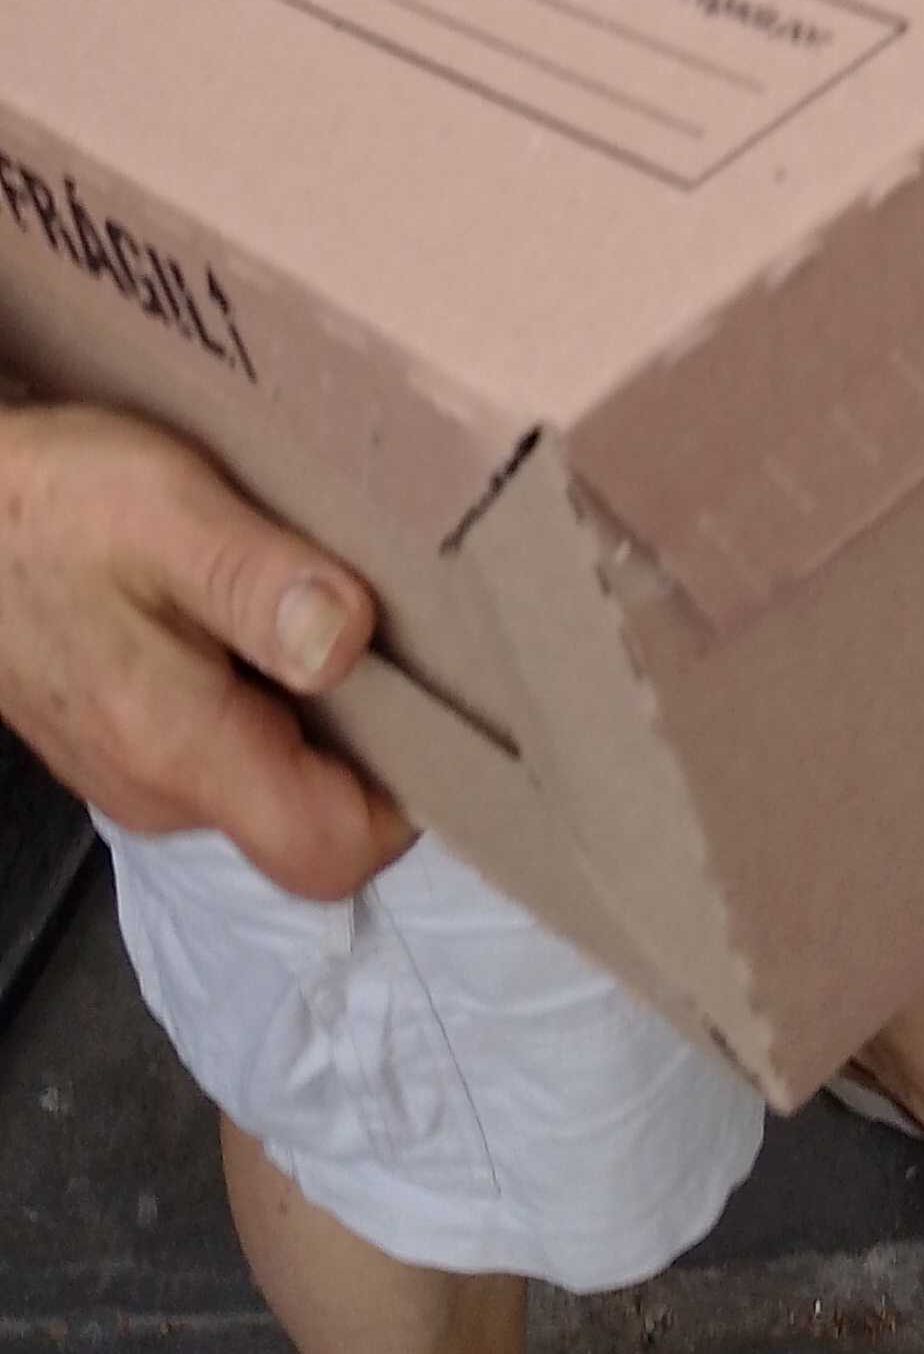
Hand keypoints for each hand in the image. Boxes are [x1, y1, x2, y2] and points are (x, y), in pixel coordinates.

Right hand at [0, 399, 413, 898]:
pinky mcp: (122, 740)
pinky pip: (221, 749)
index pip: (330, 850)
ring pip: (266, 780)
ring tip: (332, 610)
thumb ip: (259, 582)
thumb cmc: (51, 503)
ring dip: (317, 716)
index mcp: (182, 749)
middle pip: (309, 818)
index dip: (409, 801)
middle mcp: (161, 791)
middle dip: (373, 746)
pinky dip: (261, 699)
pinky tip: (258, 613)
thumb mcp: (166, 512)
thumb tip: (350, 643)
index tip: (443, 710)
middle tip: (404, 638)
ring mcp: (136, 773)